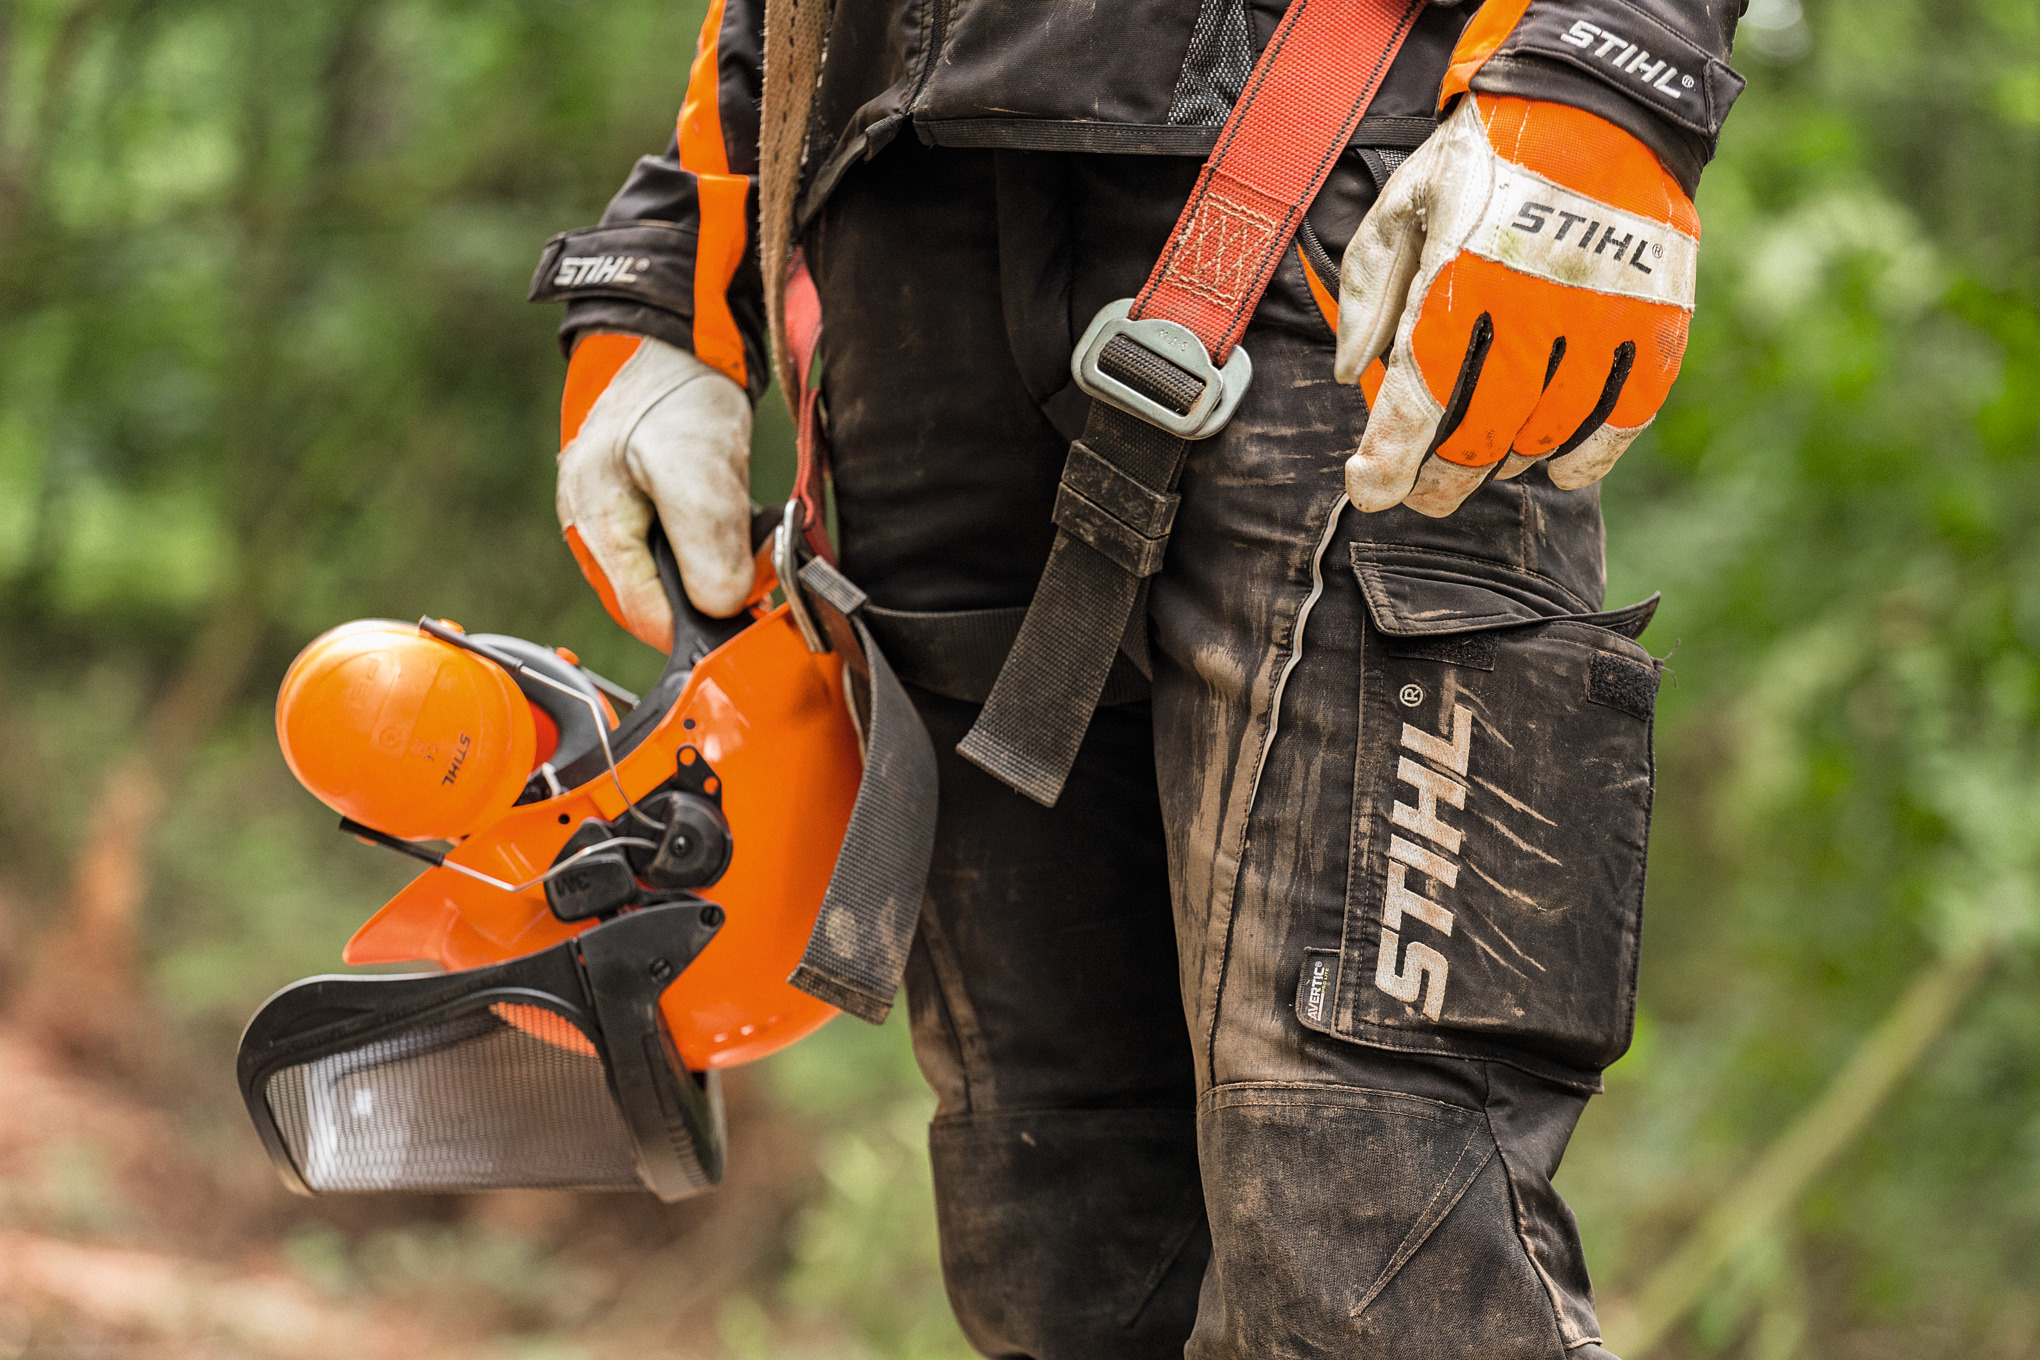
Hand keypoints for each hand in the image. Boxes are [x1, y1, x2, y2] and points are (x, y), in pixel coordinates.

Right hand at [556, 333, 753, 646]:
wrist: (677, 336)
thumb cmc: (675, 393)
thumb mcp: (698, 471)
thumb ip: (707, 547)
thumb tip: (722, 607)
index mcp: (596, 527)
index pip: (644, 616)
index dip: (700, 622)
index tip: (749, 602)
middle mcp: (599, 531)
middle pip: (662, 600)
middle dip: (716, 587)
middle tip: (760, 555)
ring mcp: (620, 518)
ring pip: (679, 574)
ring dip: (724, 561)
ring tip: (751, 523)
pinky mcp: (646, 506)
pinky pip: (686, 546)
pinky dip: (721, 538)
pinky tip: (741, 512)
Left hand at [1334, 95, 1698, 516]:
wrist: (1596, 103)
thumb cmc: (1483, 160)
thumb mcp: (1403, 208)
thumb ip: (1370, 292)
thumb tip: (1350, 377)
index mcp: (1460, 277)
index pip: (1418, 396)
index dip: (1389, 460)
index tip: (1370, 490)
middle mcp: (1533, 304)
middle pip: (1482, 432)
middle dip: (1444, 480)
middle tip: (1424, 493)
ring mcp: (1602, 315)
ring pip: (1548, 432)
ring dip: (1508, 462)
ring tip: (1486, 461)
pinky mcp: (1656, 318)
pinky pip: (1625, 414)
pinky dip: (1592, 454)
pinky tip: (1562, 468)